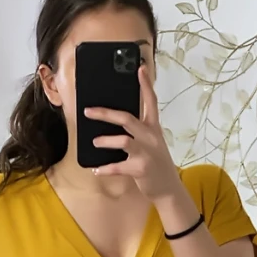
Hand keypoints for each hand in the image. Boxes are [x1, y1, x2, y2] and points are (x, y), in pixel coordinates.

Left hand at [86, 66, 181, 202]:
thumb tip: (116, 121)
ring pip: (123, 140)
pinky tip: (96, 170)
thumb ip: (139, 131)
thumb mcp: (152, 143)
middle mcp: (150, 137)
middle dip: (106, 113)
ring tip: (94, 142)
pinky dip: (105, 169)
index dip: (146, 85)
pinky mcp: (140, 169)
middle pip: (127, 118)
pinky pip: (118, 167)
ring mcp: (146, 153)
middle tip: (88, 111)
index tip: (140, 68)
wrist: (168, 189)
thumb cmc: (156, 163)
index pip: (151, 102)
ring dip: (105, 141)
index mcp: (153, 128)